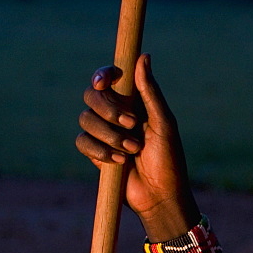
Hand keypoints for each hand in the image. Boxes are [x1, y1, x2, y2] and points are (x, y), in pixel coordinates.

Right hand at [76, 54, 199, 238]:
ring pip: (85, 119)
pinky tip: (119, 162)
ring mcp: (104, 133)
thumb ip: (150, 91)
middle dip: (109, 109)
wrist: (160, 195)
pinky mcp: (95, 153)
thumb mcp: (164, 123)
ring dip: (110, 135)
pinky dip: (100, 151)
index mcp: (134, 102)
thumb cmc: (169, 158)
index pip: (109, 78)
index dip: (102, 75)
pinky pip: (82, 142)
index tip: (104, 81)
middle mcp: (116, 114)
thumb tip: (143, 57)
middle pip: (91, 95)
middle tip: (132, 124)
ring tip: (132, 150)